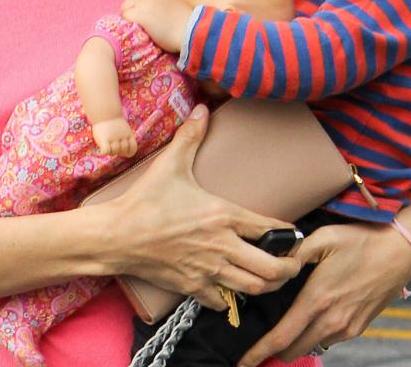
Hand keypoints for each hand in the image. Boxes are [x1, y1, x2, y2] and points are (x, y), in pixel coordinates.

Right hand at [97, 106, 301, 311]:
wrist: (117, 235)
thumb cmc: (145, 201)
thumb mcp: (171, 164)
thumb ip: (190, 136)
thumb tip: (202, 108)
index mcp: (224, 216)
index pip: (270, 230)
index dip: (288, 235)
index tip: (293, 236)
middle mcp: (222, 246)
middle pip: (272, 268)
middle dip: (288, 268)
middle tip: (291, 264)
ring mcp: (208, 270)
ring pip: (253, 288)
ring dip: (266, 285)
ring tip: (269, 278)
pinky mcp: (193, 286)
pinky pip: (223, 302)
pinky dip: (231, 299)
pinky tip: (230, 288)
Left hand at [121, 0, 193, 51]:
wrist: (191, 30)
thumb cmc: (187, 23)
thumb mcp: (174, 5)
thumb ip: (163, 4)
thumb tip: (159, 13)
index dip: (136, 5)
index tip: (140, 15)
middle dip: (130, 10)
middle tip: (135, 23)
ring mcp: (142, 3)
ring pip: (124, 8)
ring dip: (128, 17)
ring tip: (135, 28)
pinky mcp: (139, 14)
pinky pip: (125, 17)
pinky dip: (128, 24)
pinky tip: (135, 31)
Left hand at [236, 220, 410, 366]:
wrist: (401, 250)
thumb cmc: (361, 240)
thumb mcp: (323, 238)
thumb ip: (294, 253)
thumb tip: (273, 262)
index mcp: (317, 299)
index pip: (282, 337)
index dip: (260, 352)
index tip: (244, 361)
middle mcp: (332, 320)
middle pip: (294, 349)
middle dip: (273, 352)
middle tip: (258, 346)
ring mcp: (347, 327)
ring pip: (312, 346)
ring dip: (295, 344)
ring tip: (282, 331)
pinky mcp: (358, 327)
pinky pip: (329, 339)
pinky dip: (314, 336)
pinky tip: (309, 321)